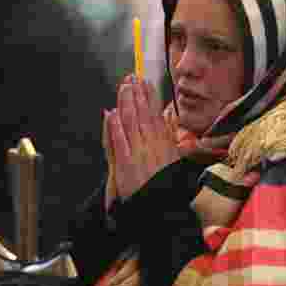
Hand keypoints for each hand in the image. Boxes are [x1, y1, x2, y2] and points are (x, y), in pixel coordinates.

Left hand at [107, 76, 179, 201]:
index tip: (146, 82)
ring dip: (127, 104)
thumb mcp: (175, 160)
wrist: (159, 208)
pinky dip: (115, 127)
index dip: (150, 97)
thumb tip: (170, 118)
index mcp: (164, 143)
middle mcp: (152, 145)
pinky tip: (111, 113)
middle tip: (131, 78)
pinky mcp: (125, 165)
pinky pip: (119, 143)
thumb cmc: (166, 185)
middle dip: (137, 94)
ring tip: (123, 88)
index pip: (156, 114)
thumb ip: (170, 139)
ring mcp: (139, 154)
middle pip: (143, 115)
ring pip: (131, 124)